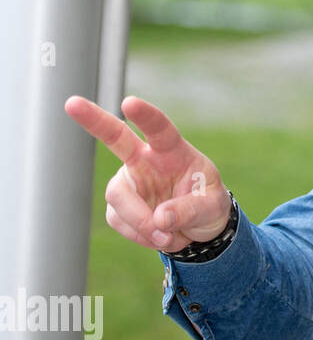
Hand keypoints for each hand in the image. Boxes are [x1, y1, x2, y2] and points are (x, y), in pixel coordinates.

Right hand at [64, 95, 229, 252]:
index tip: (130, 103)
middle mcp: (145, 160)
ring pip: (118, 196)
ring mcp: (128, 181)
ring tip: (170, 236)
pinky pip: (119, 220)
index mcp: (173, 151)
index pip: (160, 129)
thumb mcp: (213, 205)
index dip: (145, 116)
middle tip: (72, 103)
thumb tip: (160, 219)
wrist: (199, 227)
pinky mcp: (118, 205)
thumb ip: (190, 209)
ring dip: (141, 221)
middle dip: (94, 120)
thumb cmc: (208, 203)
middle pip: (116, 137)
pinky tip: (161, 237)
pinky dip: (141, 234)